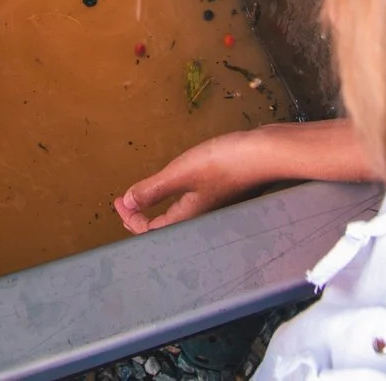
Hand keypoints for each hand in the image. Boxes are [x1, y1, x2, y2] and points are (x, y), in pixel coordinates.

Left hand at [115, 135, 273, 233]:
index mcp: (188, 219)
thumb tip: (126, 203)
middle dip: (143, 220)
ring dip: (159, 210)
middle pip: (166, 229)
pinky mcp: (225, 196)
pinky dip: (176, 202)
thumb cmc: (227, 163)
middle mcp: (202, 221)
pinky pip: (192, 207)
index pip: (151, 231)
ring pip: (179, 219)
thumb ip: (153, 189)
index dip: (131, 219)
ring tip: (146, 199)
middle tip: (127, 206)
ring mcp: (215, 210)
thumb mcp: (182, 173)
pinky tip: (179, 189)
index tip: (117, 202)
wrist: (269, 154)